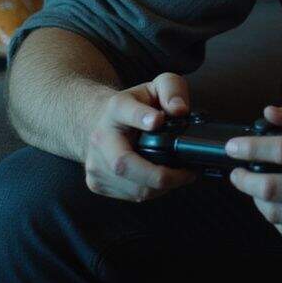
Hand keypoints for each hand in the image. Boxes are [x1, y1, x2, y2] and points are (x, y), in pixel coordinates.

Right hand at [82, 72, 198, 201]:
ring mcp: (95, 163)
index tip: (157, 121)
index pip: (124, 110)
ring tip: (178, 175)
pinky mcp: (96, 183)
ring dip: (161, 187)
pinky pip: (131, 195)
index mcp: (116, 109)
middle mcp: (101, 137)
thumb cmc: (134, 106)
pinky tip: (159, 179)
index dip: (141, 117)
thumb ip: (171, 90)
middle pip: (123, 164)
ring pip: (132, 187)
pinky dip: (151, 191)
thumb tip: (179, 110)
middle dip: (158, 175)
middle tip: (186, 174)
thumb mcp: (156, 87)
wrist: (99, 124)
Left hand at [226, 101, 281, 251]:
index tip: (234, 147)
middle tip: (238, 174)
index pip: (279, 150)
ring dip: (257, 201)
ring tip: (257, 190)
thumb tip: (269, 113)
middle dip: (243, 180)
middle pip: (269, 188)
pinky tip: (279, 207)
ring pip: (275, 213)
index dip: (250, 147)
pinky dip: (277, 219)